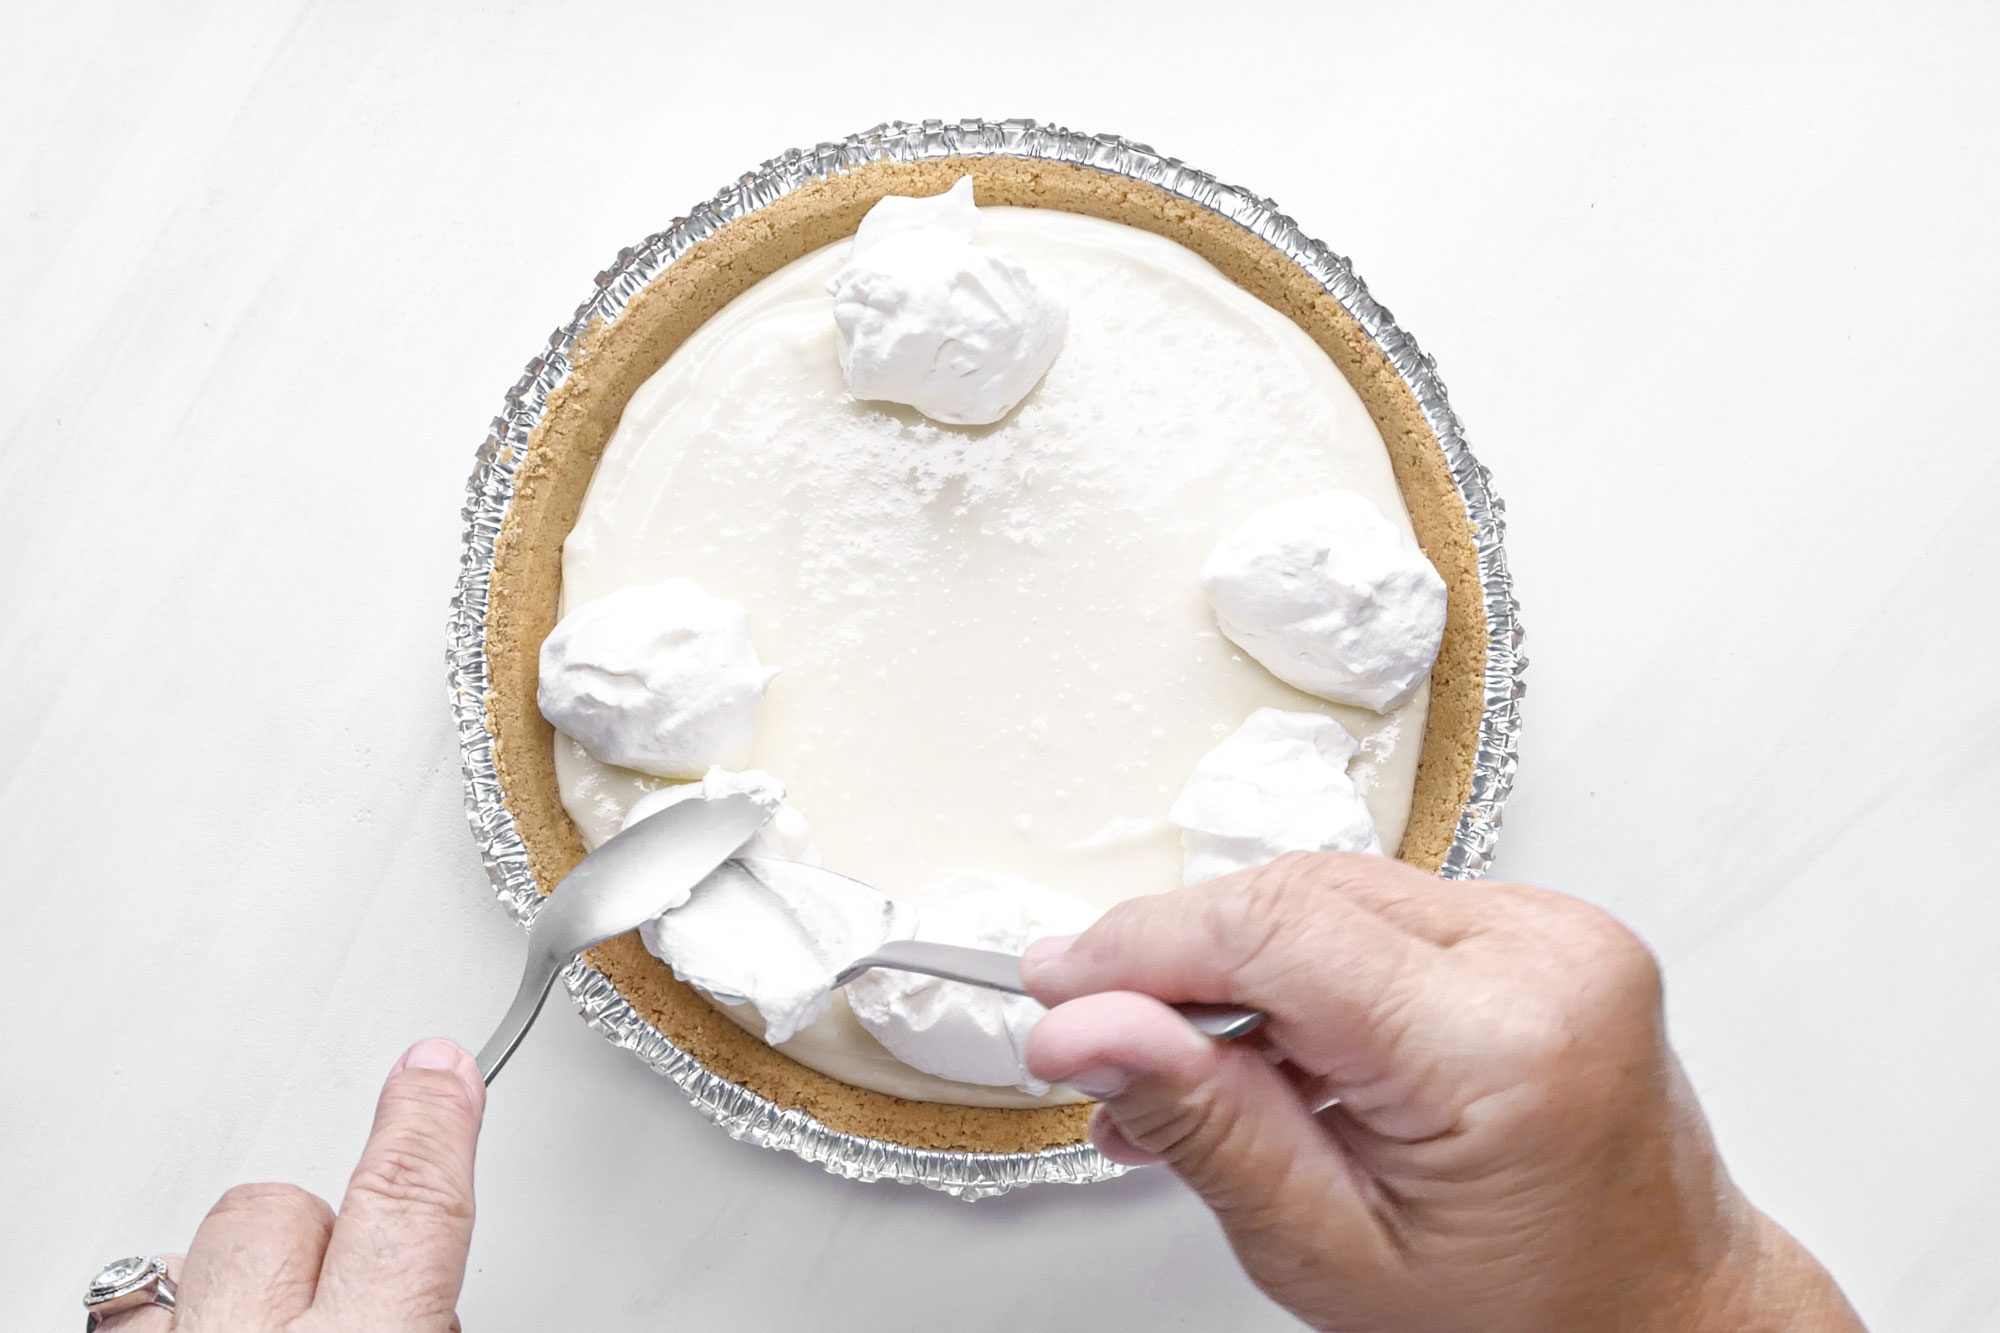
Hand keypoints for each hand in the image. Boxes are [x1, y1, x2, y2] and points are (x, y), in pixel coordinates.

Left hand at [102, 1039, 484, 1331]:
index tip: (438, 1069)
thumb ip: (423, 1319)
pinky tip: (201, 1331)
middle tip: (356, 1303)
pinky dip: (170, 1310)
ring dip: (238, 1279)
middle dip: (322, 1240)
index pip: (409, 1207)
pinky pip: (129, 1304)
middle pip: (284, 1210)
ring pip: (196, 1248)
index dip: (427, 1125)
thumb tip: (434, 1304)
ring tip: (268, 1328)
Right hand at [1022, 853, 1861, 1332]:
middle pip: (1294, 897)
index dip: (1140, 949)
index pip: (1273, 931)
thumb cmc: (1529, 1314)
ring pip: (1327, 894)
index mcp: (1501, 1045)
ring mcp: (1553, 933)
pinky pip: (1379, 910)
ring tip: (1185, 1073)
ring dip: (1236, 968)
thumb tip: (1090, 1027)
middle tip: (1100, 1039)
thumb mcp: (1331, 1252)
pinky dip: (1302, 968)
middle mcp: (1544, 958)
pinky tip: (1267, 1046)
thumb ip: (1203, 1124)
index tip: (1058, 985)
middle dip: (1177, 963)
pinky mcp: (1541, 930)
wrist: (1657, 1314)